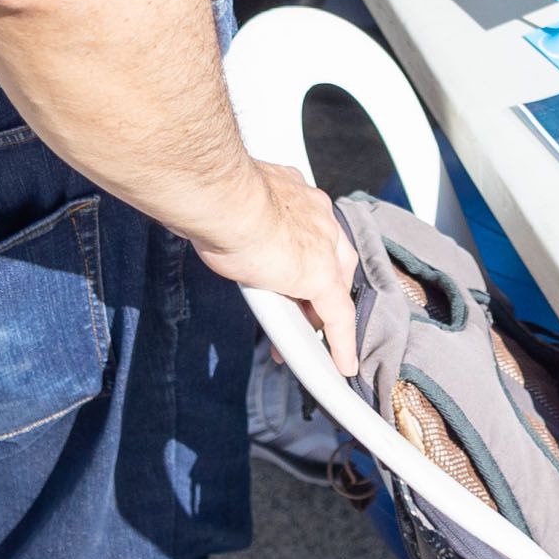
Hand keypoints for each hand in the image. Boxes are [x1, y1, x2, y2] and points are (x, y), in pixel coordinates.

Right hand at [193, 159, 362, 376]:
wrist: (224, 197)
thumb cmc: (216, 196)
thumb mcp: (234, 207)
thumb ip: (240, 219)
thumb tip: (218, 226)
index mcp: (296, 194)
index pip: (310, 231)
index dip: (302, 257)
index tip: (291, 271)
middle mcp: (317, 214)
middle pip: (332, 259)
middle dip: (318, 289)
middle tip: (304, 314)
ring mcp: (323, 244)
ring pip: (335, 287)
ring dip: (324, 315)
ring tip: (314, 343)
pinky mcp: (320, 277)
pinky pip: (339, 315)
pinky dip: (342, 341)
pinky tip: (343, 364)